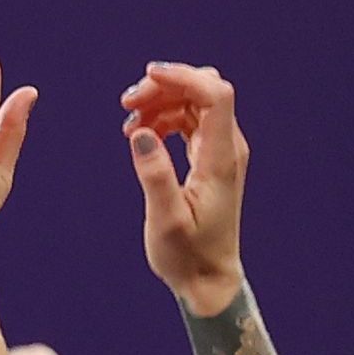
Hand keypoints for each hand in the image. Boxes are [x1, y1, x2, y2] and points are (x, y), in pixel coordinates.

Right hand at [116, 61, 245, 315]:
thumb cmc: (186, 255)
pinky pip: (190, 121)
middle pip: (204, 90)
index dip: (183, 76)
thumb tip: (141, 133)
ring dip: (160, 102)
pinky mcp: (209, 159)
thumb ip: (154, 175)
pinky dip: (164, 118)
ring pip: (195, 103)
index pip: (214, 95)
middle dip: (166, 85)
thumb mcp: (164, 219)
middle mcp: (227, 148)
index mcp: (220, 159)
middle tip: (126, 105)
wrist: (208, 277)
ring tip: (126, 123)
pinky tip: (139, 134)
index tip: (146, 77)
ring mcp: (220, 152)